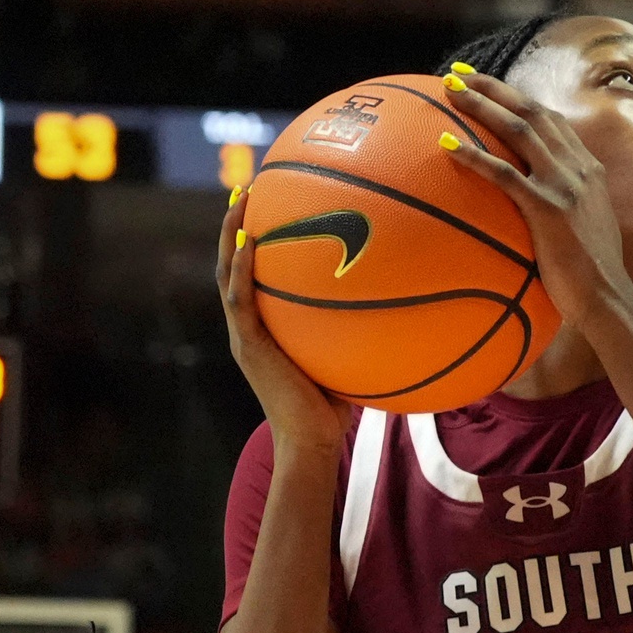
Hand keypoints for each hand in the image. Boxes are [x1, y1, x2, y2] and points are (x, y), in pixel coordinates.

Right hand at [218, 190, 352, 455]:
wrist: (312, 443)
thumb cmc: (335, 409)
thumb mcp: (348, 358)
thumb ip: (361, 332)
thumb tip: (404, 307)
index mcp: (265, 329)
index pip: (253, 277)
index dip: (253, 244)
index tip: (265, 209)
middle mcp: (248, 328)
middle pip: (233, 265)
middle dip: (237, 226)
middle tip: (247, 189)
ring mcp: (244, 336)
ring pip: (227, 275)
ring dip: (231, 236)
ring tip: (239, 201)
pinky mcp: (248, 346)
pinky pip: (240, 300)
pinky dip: (242, 269)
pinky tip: (249, 242)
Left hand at [440, 71, 632, 326]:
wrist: (608, 298)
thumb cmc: (591, 275)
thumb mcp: (586, 227)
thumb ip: (565, 205)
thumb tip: (532, 205)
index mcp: (589, 170)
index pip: (551, 120)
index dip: (517, 98)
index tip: (487, 84)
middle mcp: (580, 169)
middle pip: (532, 113)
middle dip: (494, 88)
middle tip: (459, 75)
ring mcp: (566, 186)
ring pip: (519, 131)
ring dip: (483, 105)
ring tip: (449, 91)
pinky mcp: (548, 209)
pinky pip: (504, 174)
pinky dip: (474, 155)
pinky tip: (445, 145)